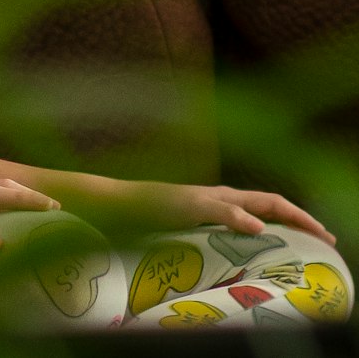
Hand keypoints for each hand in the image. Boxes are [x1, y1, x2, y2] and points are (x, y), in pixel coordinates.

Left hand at [104, 180, 335, 245]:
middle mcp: (222, 200)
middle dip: (298, 223)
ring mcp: (212, 211)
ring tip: (299, 249)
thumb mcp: (192, 206)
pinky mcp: (201, 223)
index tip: (324, 234)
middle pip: (270, 209)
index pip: (273, 202)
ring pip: (256, 218)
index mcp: (226, 194)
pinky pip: (238, 230)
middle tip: (324, 245)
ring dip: (280, 230)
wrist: (124, 206)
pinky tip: (257, 254)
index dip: (300, 216)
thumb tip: (260, 225)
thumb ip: (224, 211)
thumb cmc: (155, 204)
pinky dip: (257, 238)